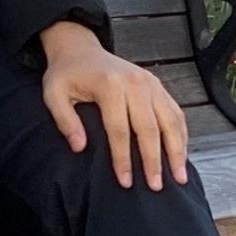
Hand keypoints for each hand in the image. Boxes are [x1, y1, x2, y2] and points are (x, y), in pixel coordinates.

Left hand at [40, 20, 189, 190]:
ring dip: (176, 151)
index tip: (125, 182)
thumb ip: (64, 120)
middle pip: (149, 128)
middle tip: (155, 186)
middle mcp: (135, 83)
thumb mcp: (53, 93)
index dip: (123, 158)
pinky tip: (181, 155)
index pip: (119, 129)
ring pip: (170, 121)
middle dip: (153, 160)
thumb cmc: (66, 74)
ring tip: (178, 177)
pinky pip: (175, 113)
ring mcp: (150, 83)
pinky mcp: (158, 85)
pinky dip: (181, 135)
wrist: (80, 49)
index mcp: (109, 84)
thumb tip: (79, 147)